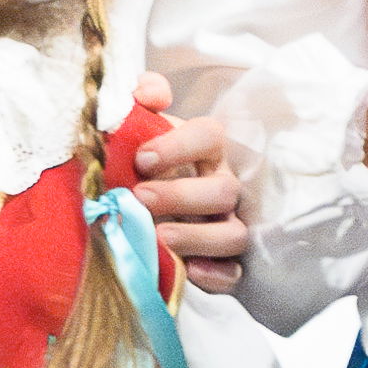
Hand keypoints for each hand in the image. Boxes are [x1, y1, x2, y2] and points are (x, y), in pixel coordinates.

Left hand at [123, 74, 251, 273]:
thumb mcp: (134, 132)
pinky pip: (234, 274)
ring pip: (234, 233)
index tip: (142, 158)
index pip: (210, 136)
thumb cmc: (137, 171)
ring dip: (198, 236)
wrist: (132, 214)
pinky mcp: (223, 265)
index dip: (181, 146)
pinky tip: (189, 273)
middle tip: (140, 199)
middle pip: (225, 190)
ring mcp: (226, 227)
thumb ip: (138, 102)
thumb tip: (150, 93)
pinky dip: (216, 275)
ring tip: (158, 238)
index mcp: (204, 152)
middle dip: (182, 195)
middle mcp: (222, 187)